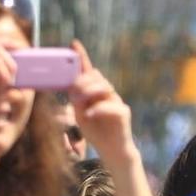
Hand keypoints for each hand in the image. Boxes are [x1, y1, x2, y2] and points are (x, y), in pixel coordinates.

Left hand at [66, 41, 134, 160]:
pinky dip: (98, 108)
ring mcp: (117, 102)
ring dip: (89, 92)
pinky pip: (110, 105)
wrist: (112, 151)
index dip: (82, 56)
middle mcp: (108, 94)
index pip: (89, 70)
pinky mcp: (123, 113)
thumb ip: (77, 100)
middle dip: (82, 82)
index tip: (74, 43)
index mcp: (95, 92)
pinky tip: (90, 114)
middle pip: (96, 76)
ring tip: (80, 104)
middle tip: (74, 94)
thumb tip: (72, 86)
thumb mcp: (80, 114)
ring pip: (104, 86)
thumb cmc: (96, 132)